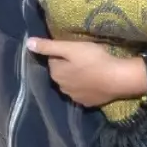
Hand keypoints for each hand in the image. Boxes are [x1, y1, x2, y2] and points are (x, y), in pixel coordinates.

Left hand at [26, 38, 145, 107]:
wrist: (118, 79)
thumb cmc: (94, 59)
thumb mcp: (70, 48)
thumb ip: (48, 46)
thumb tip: (27, 43)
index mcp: (56, 74)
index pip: (52, 59)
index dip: (62, 52)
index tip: (73, 48)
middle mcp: (62, 88)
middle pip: (61, 72)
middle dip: (67, 65)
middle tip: (81, 56)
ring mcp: (76, 97)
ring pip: (71, 83)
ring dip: (76, 76)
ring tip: (89, 67)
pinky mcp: (89, 102)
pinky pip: (83, 92)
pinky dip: (86, 86)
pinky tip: (94, 80)